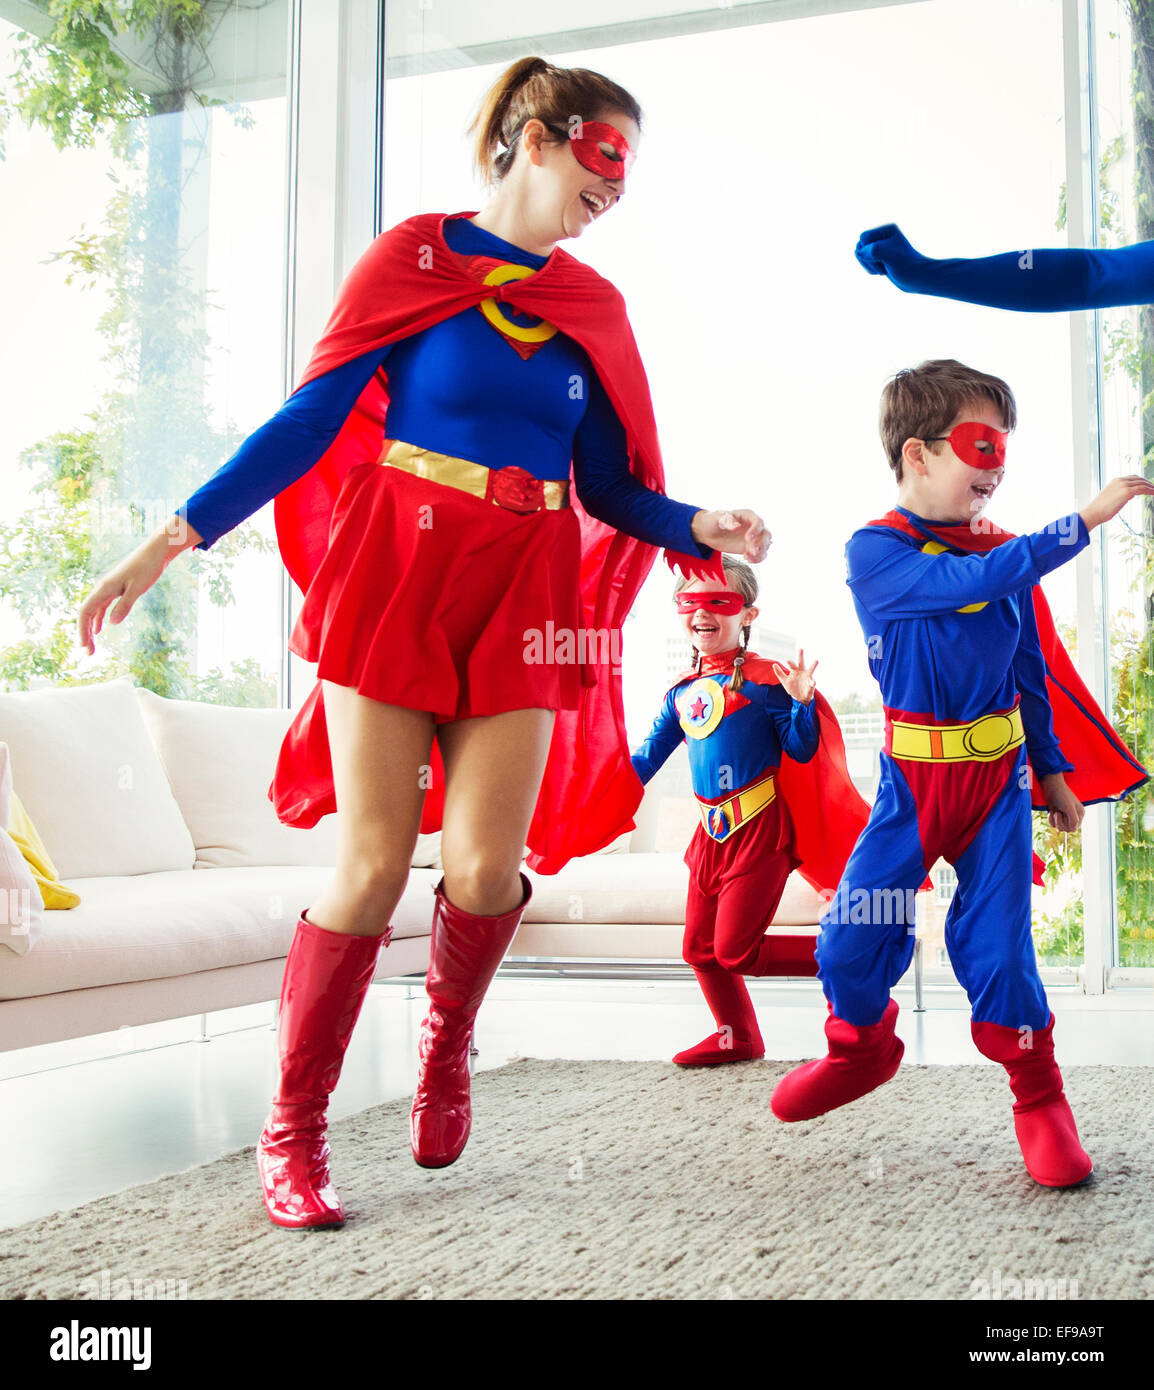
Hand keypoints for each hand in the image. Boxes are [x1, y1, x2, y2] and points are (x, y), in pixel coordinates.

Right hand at [77, 525, 192, 655]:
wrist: (155, 552)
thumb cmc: (148, 568)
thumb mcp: (138, 588)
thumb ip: (125, 605)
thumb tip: (111, 623)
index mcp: (104, 588)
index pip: (85, 613)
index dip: (82, 631)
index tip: (85, 647)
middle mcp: (102, 588)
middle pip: (86, 614)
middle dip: (85, 634)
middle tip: (88, 654)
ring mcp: (108, 588)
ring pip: (93, 611)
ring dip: (90, 629)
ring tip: (92, 646)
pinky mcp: (116, 588)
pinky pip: (101, 607)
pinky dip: (98, 619)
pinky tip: (100, 629)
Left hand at [690, 508, 770, 563]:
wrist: (708, 532)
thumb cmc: (712, 521)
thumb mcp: (716, 519)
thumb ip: (726, 520)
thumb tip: (736, 526)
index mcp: (747, 515)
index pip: (759, 522)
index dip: (756, 530)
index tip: (747, 538)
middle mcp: (753, 526)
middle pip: (766, 534)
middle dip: (761, 543)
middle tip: (751, 550)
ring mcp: (753, 538)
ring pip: (765, 545)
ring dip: (760, 553)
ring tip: (747, 557)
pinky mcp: (750, 548)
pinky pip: (760, 554)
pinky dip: (757, 558)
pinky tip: (747, 559)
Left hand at [772, 649, 818, 703]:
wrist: (799, 698)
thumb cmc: (792, 687)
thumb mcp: (784, 680)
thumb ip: (779, 673)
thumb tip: (774, 664)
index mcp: (795, 670)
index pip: (792, 664)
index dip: (790, 662)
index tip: (787, 661)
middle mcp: (802, 672)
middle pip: (801, 663)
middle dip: (800, 656)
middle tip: (800, 649)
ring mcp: (807, 678)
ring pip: (811, 670)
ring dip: (813, 665)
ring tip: (816, 660)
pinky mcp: (811, 685)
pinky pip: (812, 683)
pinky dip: (813, 682)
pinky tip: (813, 682)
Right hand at [855, 223, 921, 279]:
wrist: (917, 278)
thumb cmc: (906, 266)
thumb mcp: (890, 255)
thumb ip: (873, 250)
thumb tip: (859, 252)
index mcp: (887, 229)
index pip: (864, 237)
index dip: (869, 251)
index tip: (884, 260)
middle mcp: (883, 236)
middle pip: (860, 246)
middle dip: (868, 259)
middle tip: (883, 265)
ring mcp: (880, 247)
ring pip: (860, 254)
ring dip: (868, 265)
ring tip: (883, 269)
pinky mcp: (879, 257)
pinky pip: (864, 261)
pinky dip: (870, 269)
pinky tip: (882, 271)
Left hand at [1040, 772, 1083, 832]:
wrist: (1051, 787)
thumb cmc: (1062, 795)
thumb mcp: (1069, 807)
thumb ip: (1073, 819)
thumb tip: (1073, 829)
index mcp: (1080, 814)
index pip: (1074, 828)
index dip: (1067, 825)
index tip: (1064, 815)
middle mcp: (1074, 816)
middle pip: (1067, 829)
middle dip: (1060, 823)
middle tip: (1058, 813)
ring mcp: (1065, 816)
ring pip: (1060, 828)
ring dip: (1055, 821)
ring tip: (1055, 812)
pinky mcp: (1057, 815)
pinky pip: (1053, 824)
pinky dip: (1050, 820)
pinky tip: (1051, 812)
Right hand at [1080, 475, 1153, 530]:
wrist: (1094, 512)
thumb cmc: (1100, 509)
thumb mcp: (1111, 498)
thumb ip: (1121, 494)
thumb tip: (1131, 495)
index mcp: (1115, 481)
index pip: (1132, 477)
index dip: (1141, 481)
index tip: (1147, 485)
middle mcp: (1120, 481)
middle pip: (1139, 479)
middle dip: (1148, 483)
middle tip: (1153, 488)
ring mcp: (1123, 485)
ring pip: (1142, 483)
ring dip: (1151, 487)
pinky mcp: (1127, 492)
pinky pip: (1142, 489)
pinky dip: (1150, 490)